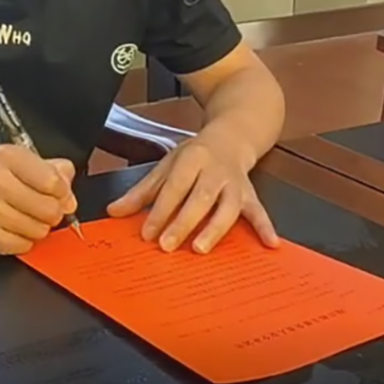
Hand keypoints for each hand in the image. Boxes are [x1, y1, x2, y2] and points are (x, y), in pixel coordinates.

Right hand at [0, 145, 76, 255]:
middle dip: (50, 214)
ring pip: (39, 230)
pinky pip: (23, 245)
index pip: (55, 181)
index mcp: (7, 157)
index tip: (60, 197)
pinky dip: (21, 242)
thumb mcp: (13, 164)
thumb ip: (47, 169)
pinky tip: (8, 230)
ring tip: (18, 219)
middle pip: (51, 209)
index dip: (63, 194)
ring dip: (35, 229)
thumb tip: (69, 189)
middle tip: (36, 210)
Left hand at [107, 138, 276, 253]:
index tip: (147, 233)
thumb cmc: (197, 154)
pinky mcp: (250, 193)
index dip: (160, 210)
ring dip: (214, 228)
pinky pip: (258, 211)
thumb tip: (114, 211)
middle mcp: (215, 170)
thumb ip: (142, 191)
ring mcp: (235, 183)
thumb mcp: (167, 165)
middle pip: (200, 198)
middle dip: (183, 223)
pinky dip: (265, 227)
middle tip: (167, 245)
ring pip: (227, 207)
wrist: (233, 135)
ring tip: (201, 248)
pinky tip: (270, 244)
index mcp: (191, 159)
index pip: (174, 187)